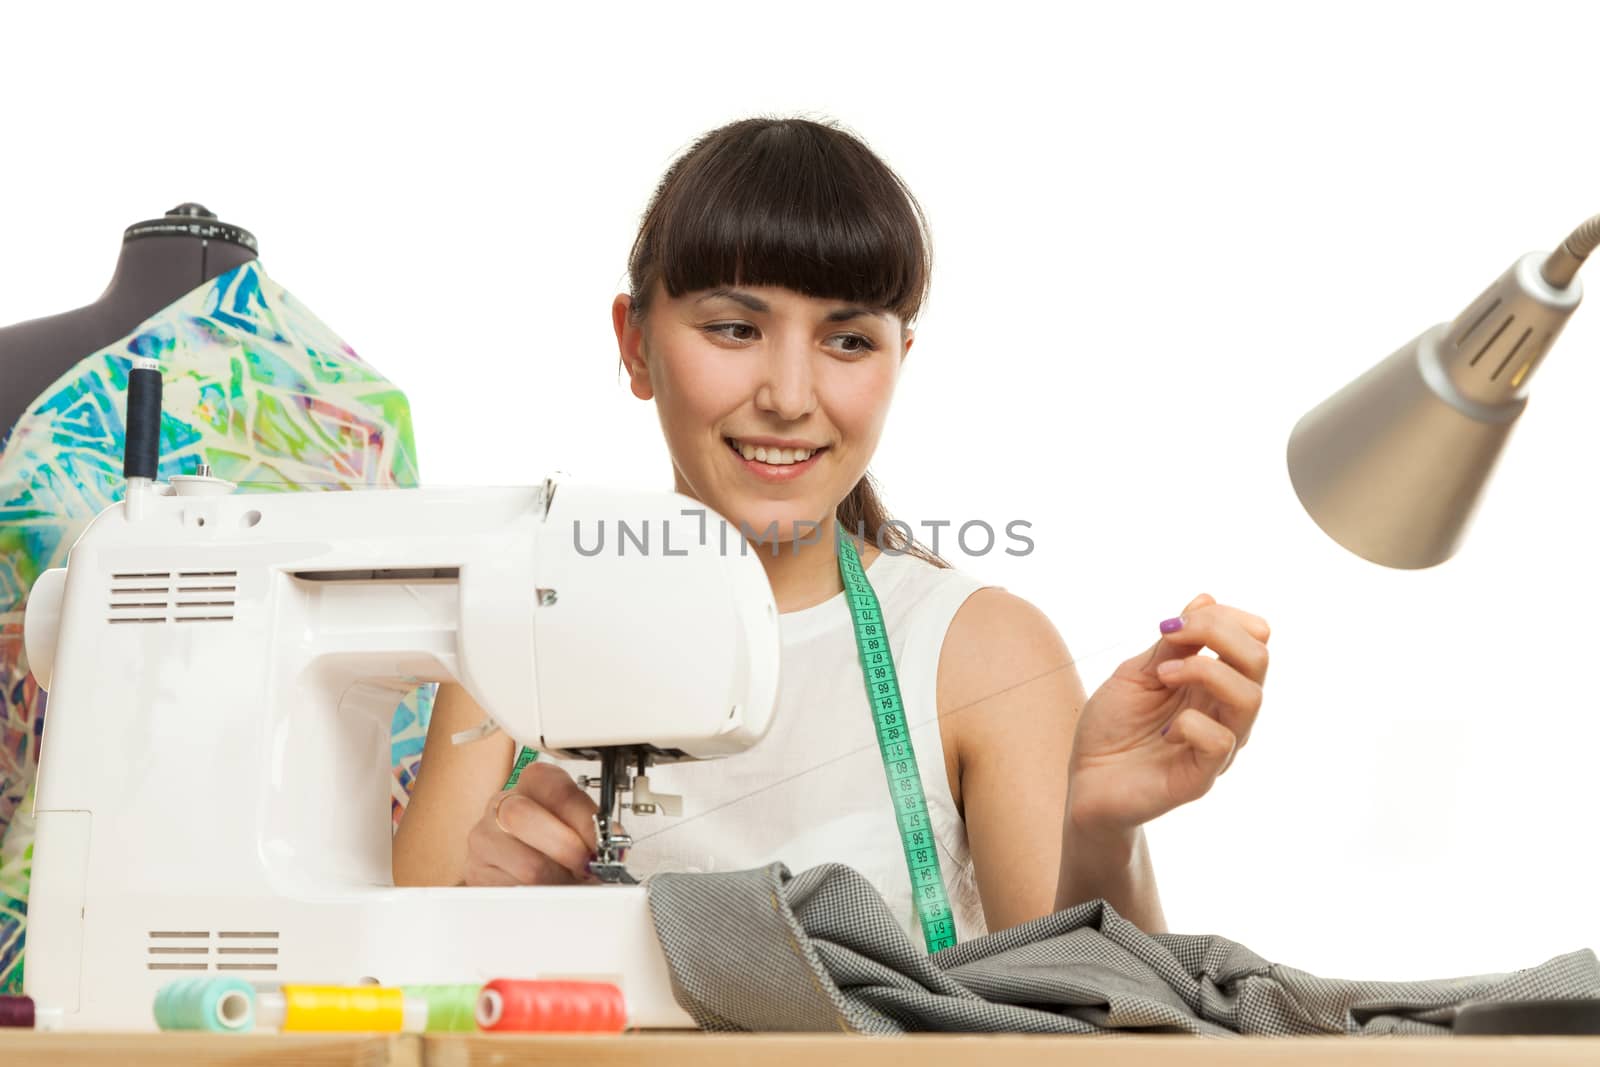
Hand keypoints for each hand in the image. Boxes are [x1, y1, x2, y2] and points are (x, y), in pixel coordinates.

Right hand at [462, 762, 610, 885]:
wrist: (523, 865)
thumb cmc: (556, 841)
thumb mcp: (579, 827)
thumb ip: (595, 832)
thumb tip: (613, 846)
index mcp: (535, 782)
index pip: (557, 791)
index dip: (584, 820)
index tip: (603, 843)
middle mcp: (503, 803)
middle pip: (524, 818)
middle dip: (566, 849)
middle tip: (587, 866)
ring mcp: (484, 837)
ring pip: (524, 863)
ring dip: (556, 880)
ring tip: (568, 880)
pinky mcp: (477, 871)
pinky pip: (514, 891)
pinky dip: (538, 897)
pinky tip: (545, 889)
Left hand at [1065, 594, 1269, 835]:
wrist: (1085, 780)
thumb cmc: (1113, 727)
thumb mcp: (1138, 673)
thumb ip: (1173, 645)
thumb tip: (1206, 598)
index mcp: (1215, 685)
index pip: (1252, 640)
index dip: (1222, 618)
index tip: (1175, 621)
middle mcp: (1225, 713)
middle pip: (1259, 660)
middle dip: (1218, 633)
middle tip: (1170, 635)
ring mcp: (1219, 747)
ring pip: (1250, 699)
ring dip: (1203, 672)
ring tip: (1162, 677)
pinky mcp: (1202, 778)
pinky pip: (1220, 743)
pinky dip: (1191, 724)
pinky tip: (1165, 731)